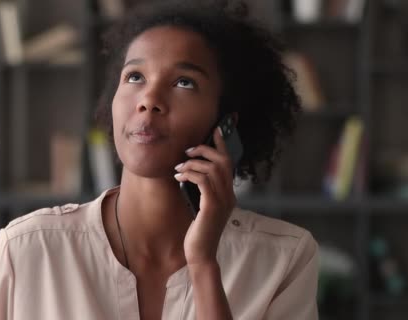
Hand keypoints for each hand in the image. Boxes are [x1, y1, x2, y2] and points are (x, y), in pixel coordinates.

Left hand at [174, 126, 236, 265]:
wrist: (200, 254)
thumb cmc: (198, 232)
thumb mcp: (202, 208)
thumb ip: (202, 192)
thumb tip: (191, 174)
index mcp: (228, 194)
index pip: (229, 164)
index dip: (222, 145)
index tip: (216, 130)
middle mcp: (229, 196)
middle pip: (222, 161)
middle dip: (204, 150)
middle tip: (188, 151)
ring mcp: (222, 201)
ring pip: (212, 169)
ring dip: (192, 164)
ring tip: (178, 168)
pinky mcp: (211, 207)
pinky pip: (203, 181)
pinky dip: (190, 174)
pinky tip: (179, 177)